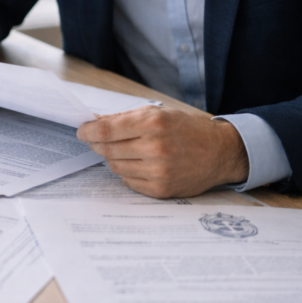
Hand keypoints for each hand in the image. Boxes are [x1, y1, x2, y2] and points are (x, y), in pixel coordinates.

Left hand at [77, 106, 248, 198]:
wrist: (219, 152)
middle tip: (98, 140)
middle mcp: (156, 148)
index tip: (82, 131)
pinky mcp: (161, 189)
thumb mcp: (157, 113)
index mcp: (154, 123)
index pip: (106, 130)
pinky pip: (128, 181)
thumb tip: (94, 122)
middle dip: (98, 144)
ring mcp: (158, 171)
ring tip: (128, 150)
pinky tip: (140, 164)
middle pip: (107, 149)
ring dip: (114, 158)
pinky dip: (128, 172)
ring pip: (115, 166)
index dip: (88, 131)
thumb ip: (124, 117)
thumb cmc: (186, 129)